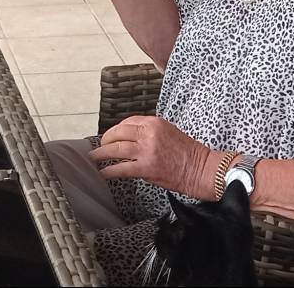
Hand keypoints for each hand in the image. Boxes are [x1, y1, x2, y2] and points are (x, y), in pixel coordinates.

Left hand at [89, 116, 215, 199]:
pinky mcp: (145, 168)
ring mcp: (146, 150)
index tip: (112, 135)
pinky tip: (103, 173)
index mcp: (155, 122)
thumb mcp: (169, 131)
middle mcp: (149, 133)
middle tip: (100, 146)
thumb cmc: (187, 151)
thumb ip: (150, 132)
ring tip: (94, 157)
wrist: (199, 167)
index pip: (128, 121)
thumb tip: (132, 137)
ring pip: (116, 149)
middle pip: (119, 132)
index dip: (117, 129)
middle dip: (106, 139)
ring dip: (102, 154)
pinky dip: (109, 171)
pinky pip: (121, 168)